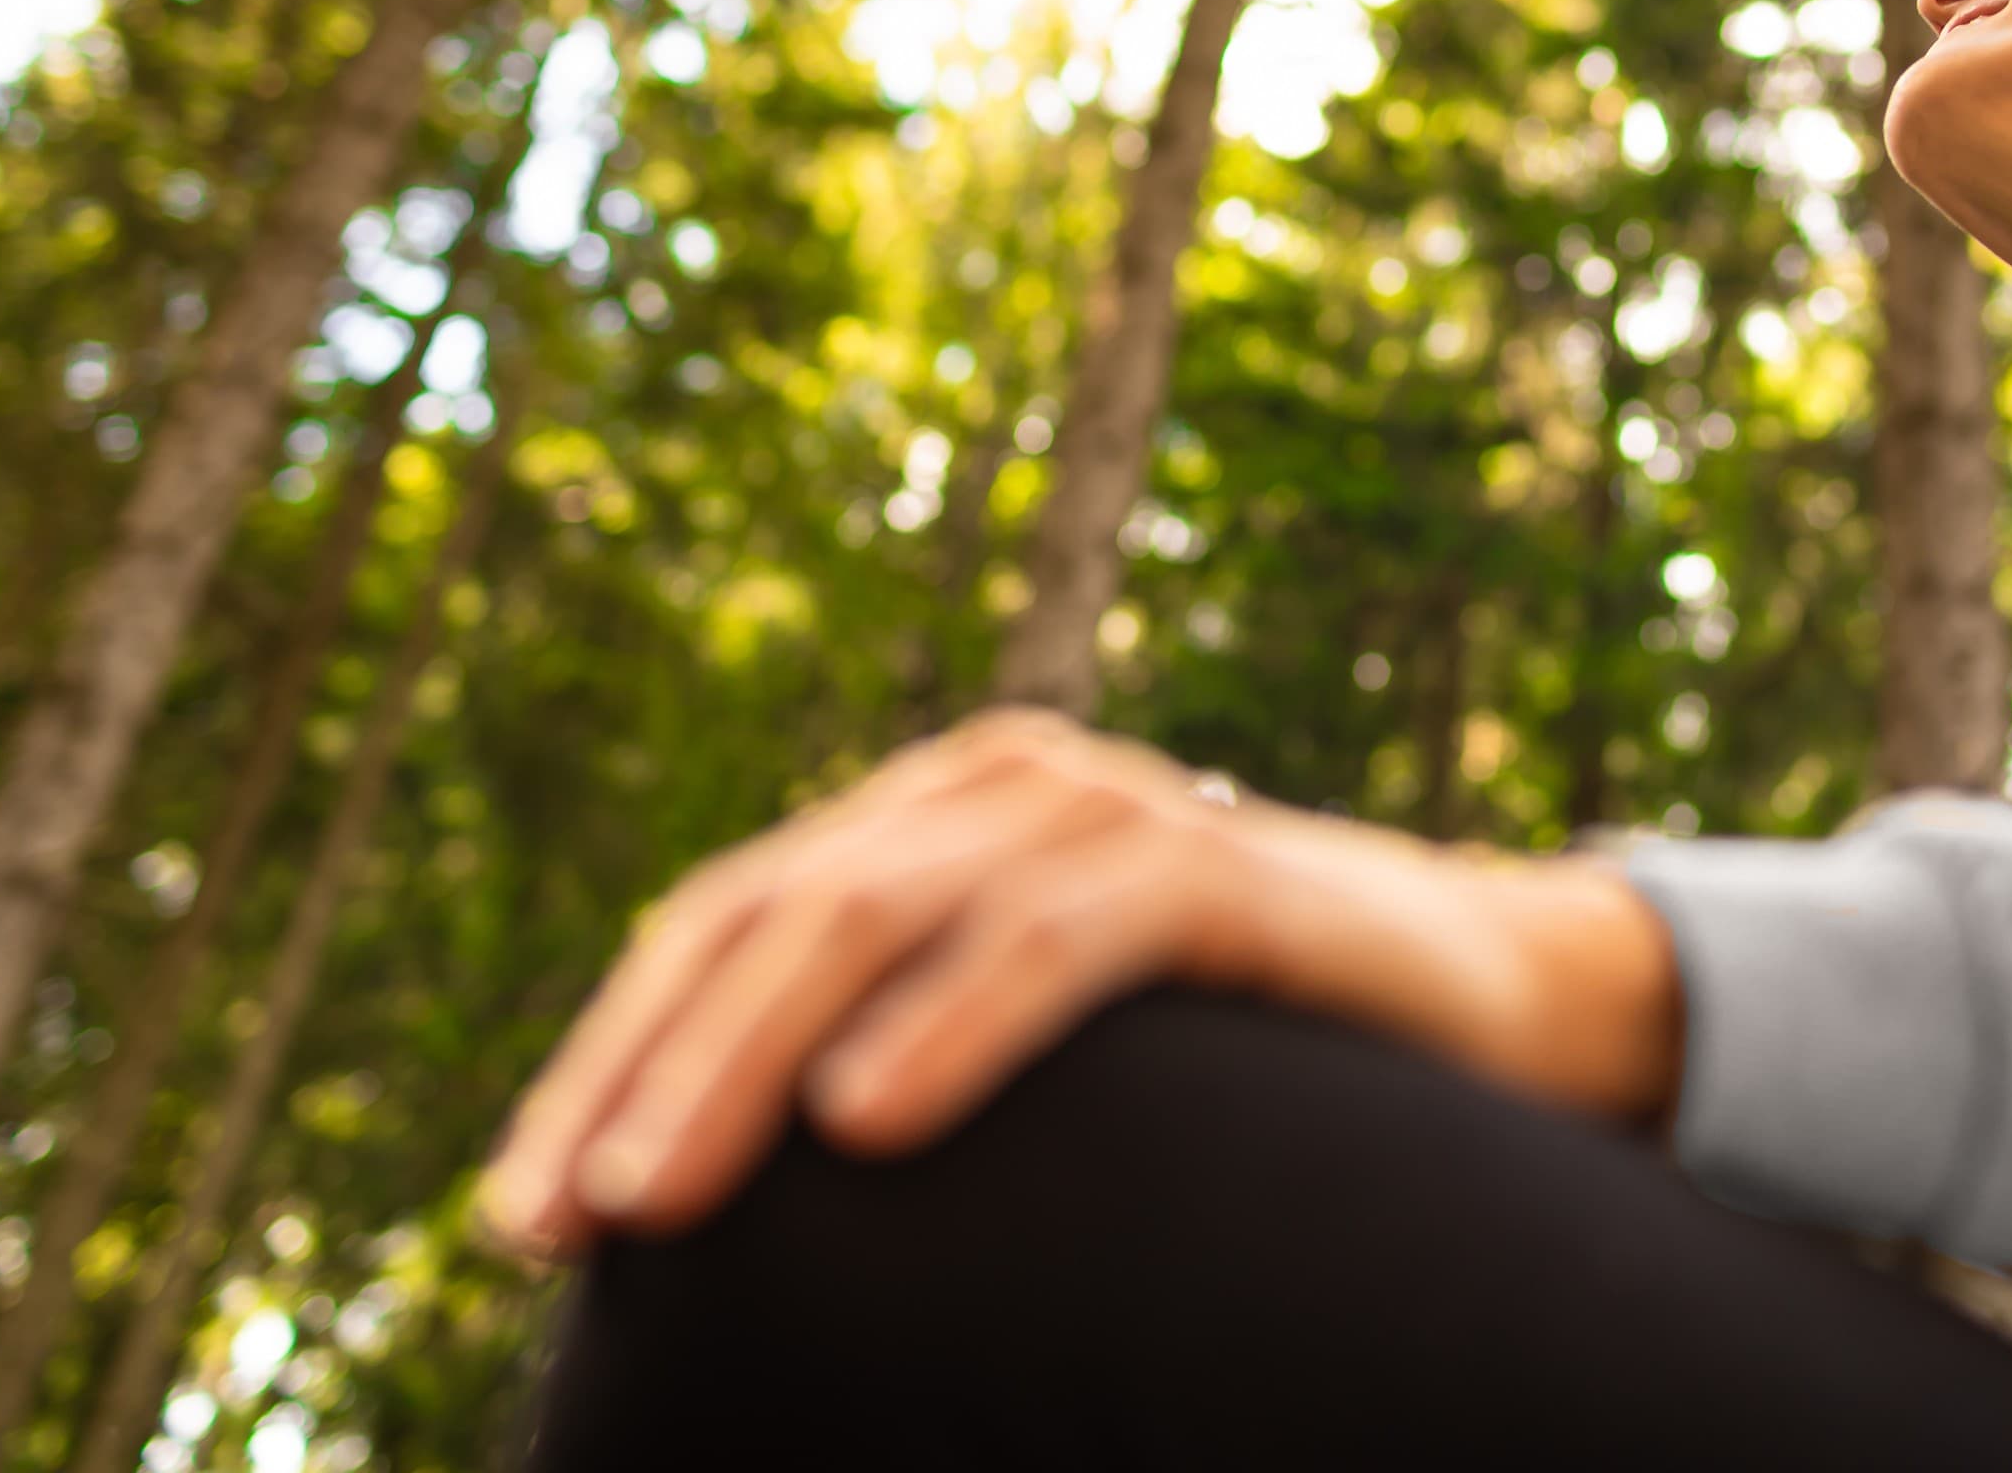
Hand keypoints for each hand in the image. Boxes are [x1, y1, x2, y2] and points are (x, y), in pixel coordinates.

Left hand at [476, 709, 1682, 1255]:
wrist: (1489, 994)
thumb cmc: (1238, 1055)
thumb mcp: (1043, 1057)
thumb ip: (903, 1072)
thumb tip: (709, 1222)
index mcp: (934, 823)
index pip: (723, 926)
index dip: (608, 1061)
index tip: (522, 1223)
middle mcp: (999, 788)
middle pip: (775, 914)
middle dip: (647, 1071)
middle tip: (563, 1222)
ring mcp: (1108, 810)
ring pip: (880, 915)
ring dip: (748, 1060)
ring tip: (657, 1194)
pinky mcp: (1215, 868)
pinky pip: (1057, 938)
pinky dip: (951, 1024)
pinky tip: (863, 1119)